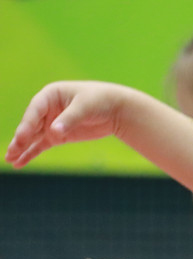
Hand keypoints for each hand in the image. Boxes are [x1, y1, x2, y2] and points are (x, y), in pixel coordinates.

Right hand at [6, 81, 135, 167]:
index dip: (27, 124)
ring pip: (32, 137)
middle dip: (20, 139)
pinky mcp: (57, 136)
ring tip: (9, 159)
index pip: (35, 111)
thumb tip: (54, 132)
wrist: (115, 109)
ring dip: (21, 148)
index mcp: (50, 95)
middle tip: (12, 151)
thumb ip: (69, 119)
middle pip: (30, 125)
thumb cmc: (100, 101)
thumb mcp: (85, 107)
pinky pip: (40, 145)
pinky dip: (31, 154)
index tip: (23, 137)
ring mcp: (50, 123)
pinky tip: (19, 163)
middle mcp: (46, 109)